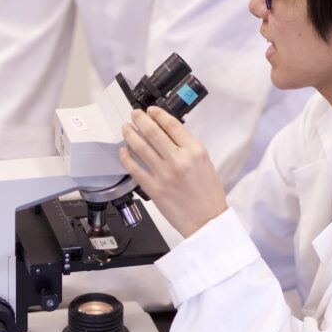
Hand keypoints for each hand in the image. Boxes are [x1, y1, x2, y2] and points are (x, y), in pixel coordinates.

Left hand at [120, 106, 226, 237]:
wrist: (207, 220)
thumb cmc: (208, 194)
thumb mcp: (205, 163)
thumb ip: (187, 148)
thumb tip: (167, 133)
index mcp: (195, 151)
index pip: (172, 125)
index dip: (158, 114)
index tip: (151, 110)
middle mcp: (179, 160)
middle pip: (153, 132)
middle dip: (140, 119)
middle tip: (135, 114)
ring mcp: (164, 174)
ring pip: (140, 147)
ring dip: (130, 134)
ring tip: (126, 128)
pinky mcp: (153, 188)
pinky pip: (134, 168)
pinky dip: (126, 156)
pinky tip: (123, 150)